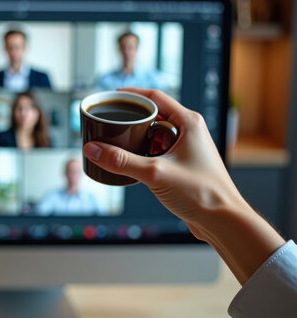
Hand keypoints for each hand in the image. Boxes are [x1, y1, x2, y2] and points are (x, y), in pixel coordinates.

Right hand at [83, 88, 284, 283]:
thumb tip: (92, 149)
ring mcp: (187, 148)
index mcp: (188, 123)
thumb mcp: (155, 173)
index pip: (154, 97)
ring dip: (136, 139)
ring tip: (116, 145)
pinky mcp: (183, 165)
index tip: (111, 96)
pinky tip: (132, 164)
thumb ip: (121, 161)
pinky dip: (143, 154)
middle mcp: (189, 131)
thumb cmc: (203, 194)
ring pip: (154, 135)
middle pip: (153, 116)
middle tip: (109, 124)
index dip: (131, 95)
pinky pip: (158, 152)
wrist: (224, 222)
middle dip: (130, 120)